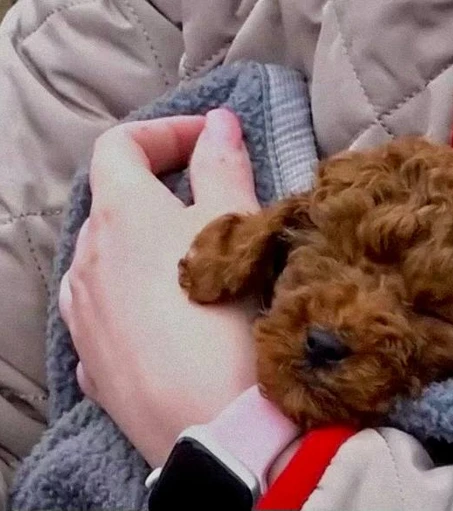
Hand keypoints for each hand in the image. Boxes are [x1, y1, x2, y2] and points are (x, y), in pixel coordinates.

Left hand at [59, 109, 262, 467]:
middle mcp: (85, 260)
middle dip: (161, 192)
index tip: (211, 139)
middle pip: (113, 203)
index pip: (120, 145)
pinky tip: (171, 319)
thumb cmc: (229, 310)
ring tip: (192, 266)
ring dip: (144, 249)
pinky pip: (106, 314)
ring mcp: (81, 316)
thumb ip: (223, 165)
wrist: (218, 421)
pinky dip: (134, 299)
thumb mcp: (237, 224)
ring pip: (105, 261)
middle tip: (215, 204)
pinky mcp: (93, 363)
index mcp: (119, 214)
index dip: (166, 131)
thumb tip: (218, 124)